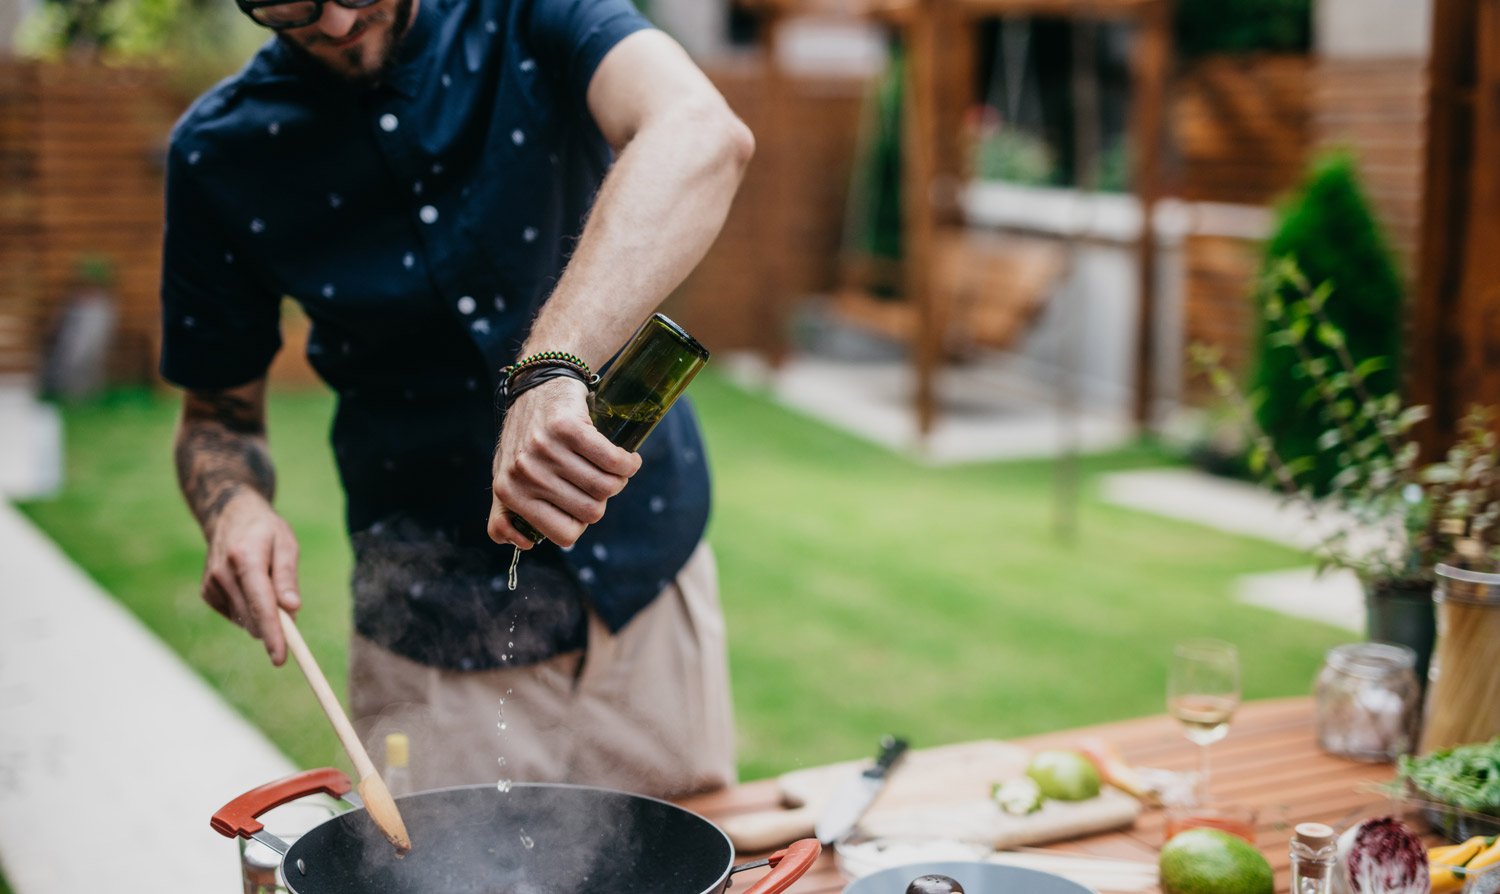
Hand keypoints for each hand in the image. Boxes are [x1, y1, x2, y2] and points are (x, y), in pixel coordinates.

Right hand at [201, 490, 301, 665]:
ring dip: (263, 614)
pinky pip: (235, 615)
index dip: (273, 634)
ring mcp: (211, 584)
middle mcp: (223, 574)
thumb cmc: (266, 531)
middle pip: (252, 618)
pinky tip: (249, 585)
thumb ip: (288, 576)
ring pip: (245, 620)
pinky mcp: (207, 593)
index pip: (261, 604)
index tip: (281, 658)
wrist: (230, 517)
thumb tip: (292, 608)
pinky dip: (249, 609)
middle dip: (275, 625)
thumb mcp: (286, 544)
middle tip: (290, 611)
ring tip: (266, 581)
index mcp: (245, 558)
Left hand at [488, 377, 640, 548]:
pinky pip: (613, 460)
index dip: (583, 522)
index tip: (584, 503)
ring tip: (615, 468)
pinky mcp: (568, 428)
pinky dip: (628, 462)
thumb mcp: (506, 477)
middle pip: (592, 511)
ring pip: (606, 486)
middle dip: (604, 500)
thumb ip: (505, 515)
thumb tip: (522, 544)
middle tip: (602, 481)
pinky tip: (627, 457)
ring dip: (620, 479)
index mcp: (509, 492)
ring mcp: (545, 450)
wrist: (538, 387)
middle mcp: (524, 473)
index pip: (564, 535)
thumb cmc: (526, 439)